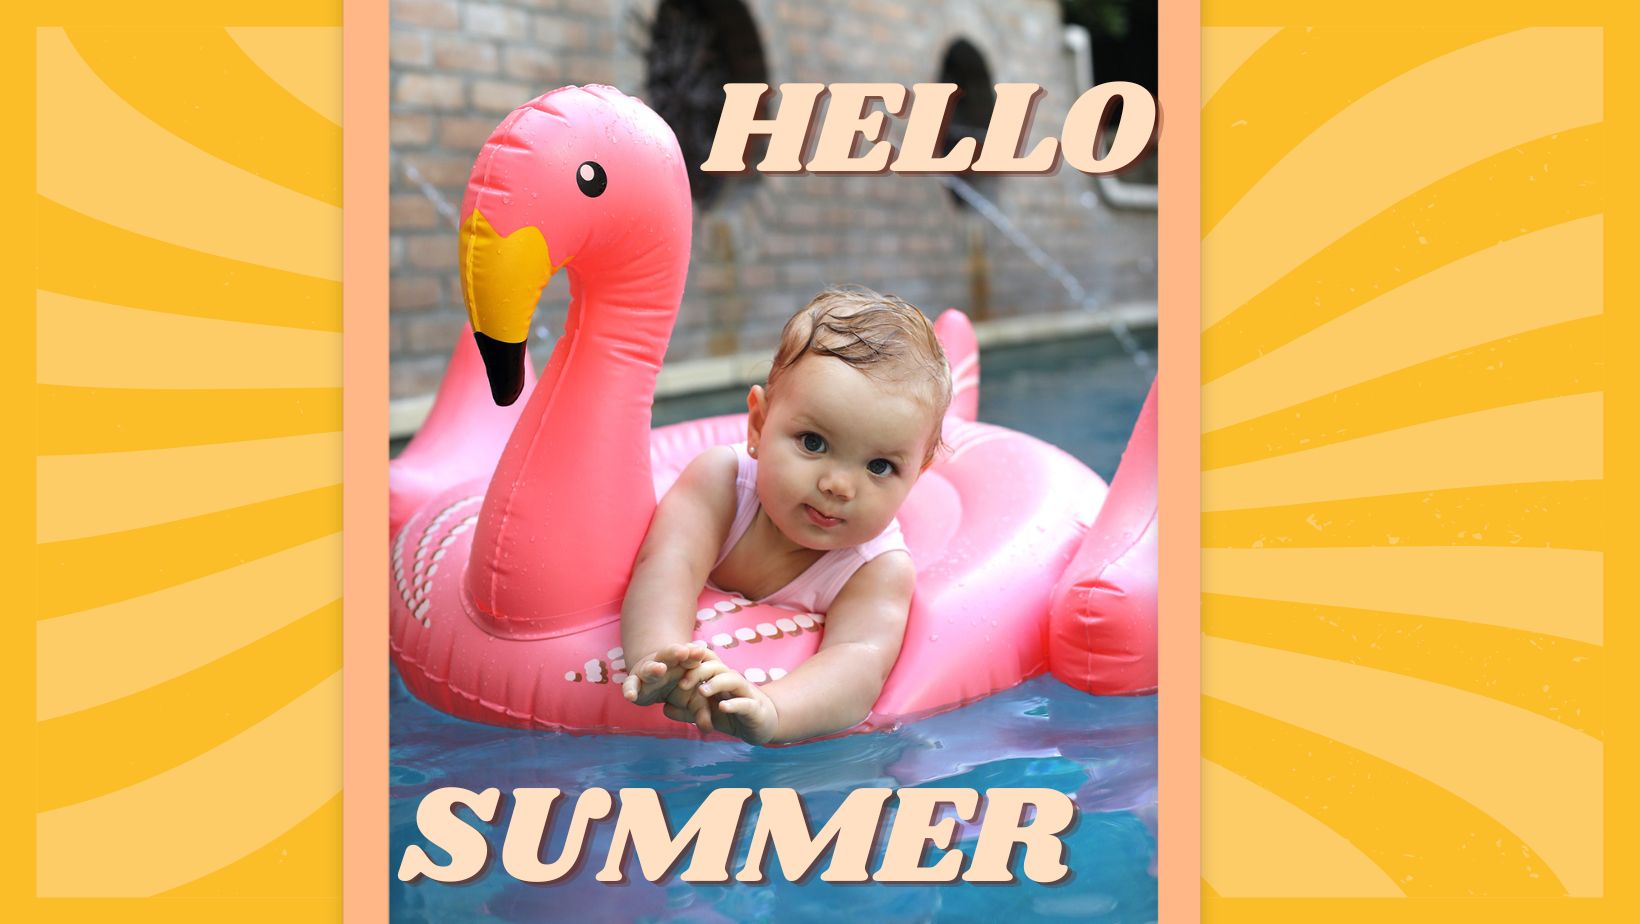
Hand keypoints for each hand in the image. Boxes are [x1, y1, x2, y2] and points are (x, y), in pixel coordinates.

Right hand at [622, 642, 711, 706]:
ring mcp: (647, 671)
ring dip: (654, 668)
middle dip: (676, 652)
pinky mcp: (634, 682)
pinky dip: (629, 689)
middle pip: (669, 655)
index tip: (701, 653)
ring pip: (649, 668)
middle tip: (684, 652)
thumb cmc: (681, 689)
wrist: (657, 684)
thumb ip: (702, 713)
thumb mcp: (693, 700)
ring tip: (660, 669)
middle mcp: (665, 663)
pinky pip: (630, 684)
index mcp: (682, 663)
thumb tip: (709, 730)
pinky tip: (630, 696)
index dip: (694, 654)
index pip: (689, 656)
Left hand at [664, 660, 779, 744]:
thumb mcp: (707, 713)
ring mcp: (745, 693)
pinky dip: (734, 704)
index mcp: (719, 677)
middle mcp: (732, 680)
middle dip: (698, 671)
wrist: (762, 724)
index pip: (705, 660)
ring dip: (716, 683)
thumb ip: (687, 710)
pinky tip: (722, 707)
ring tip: (701, 691)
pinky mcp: (755, 708)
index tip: (673, 661)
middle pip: (716, 666)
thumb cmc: (731, 713)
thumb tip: (665, 708)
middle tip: (682, 684)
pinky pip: (745, 703)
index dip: (691, 657)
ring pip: (732, 679)